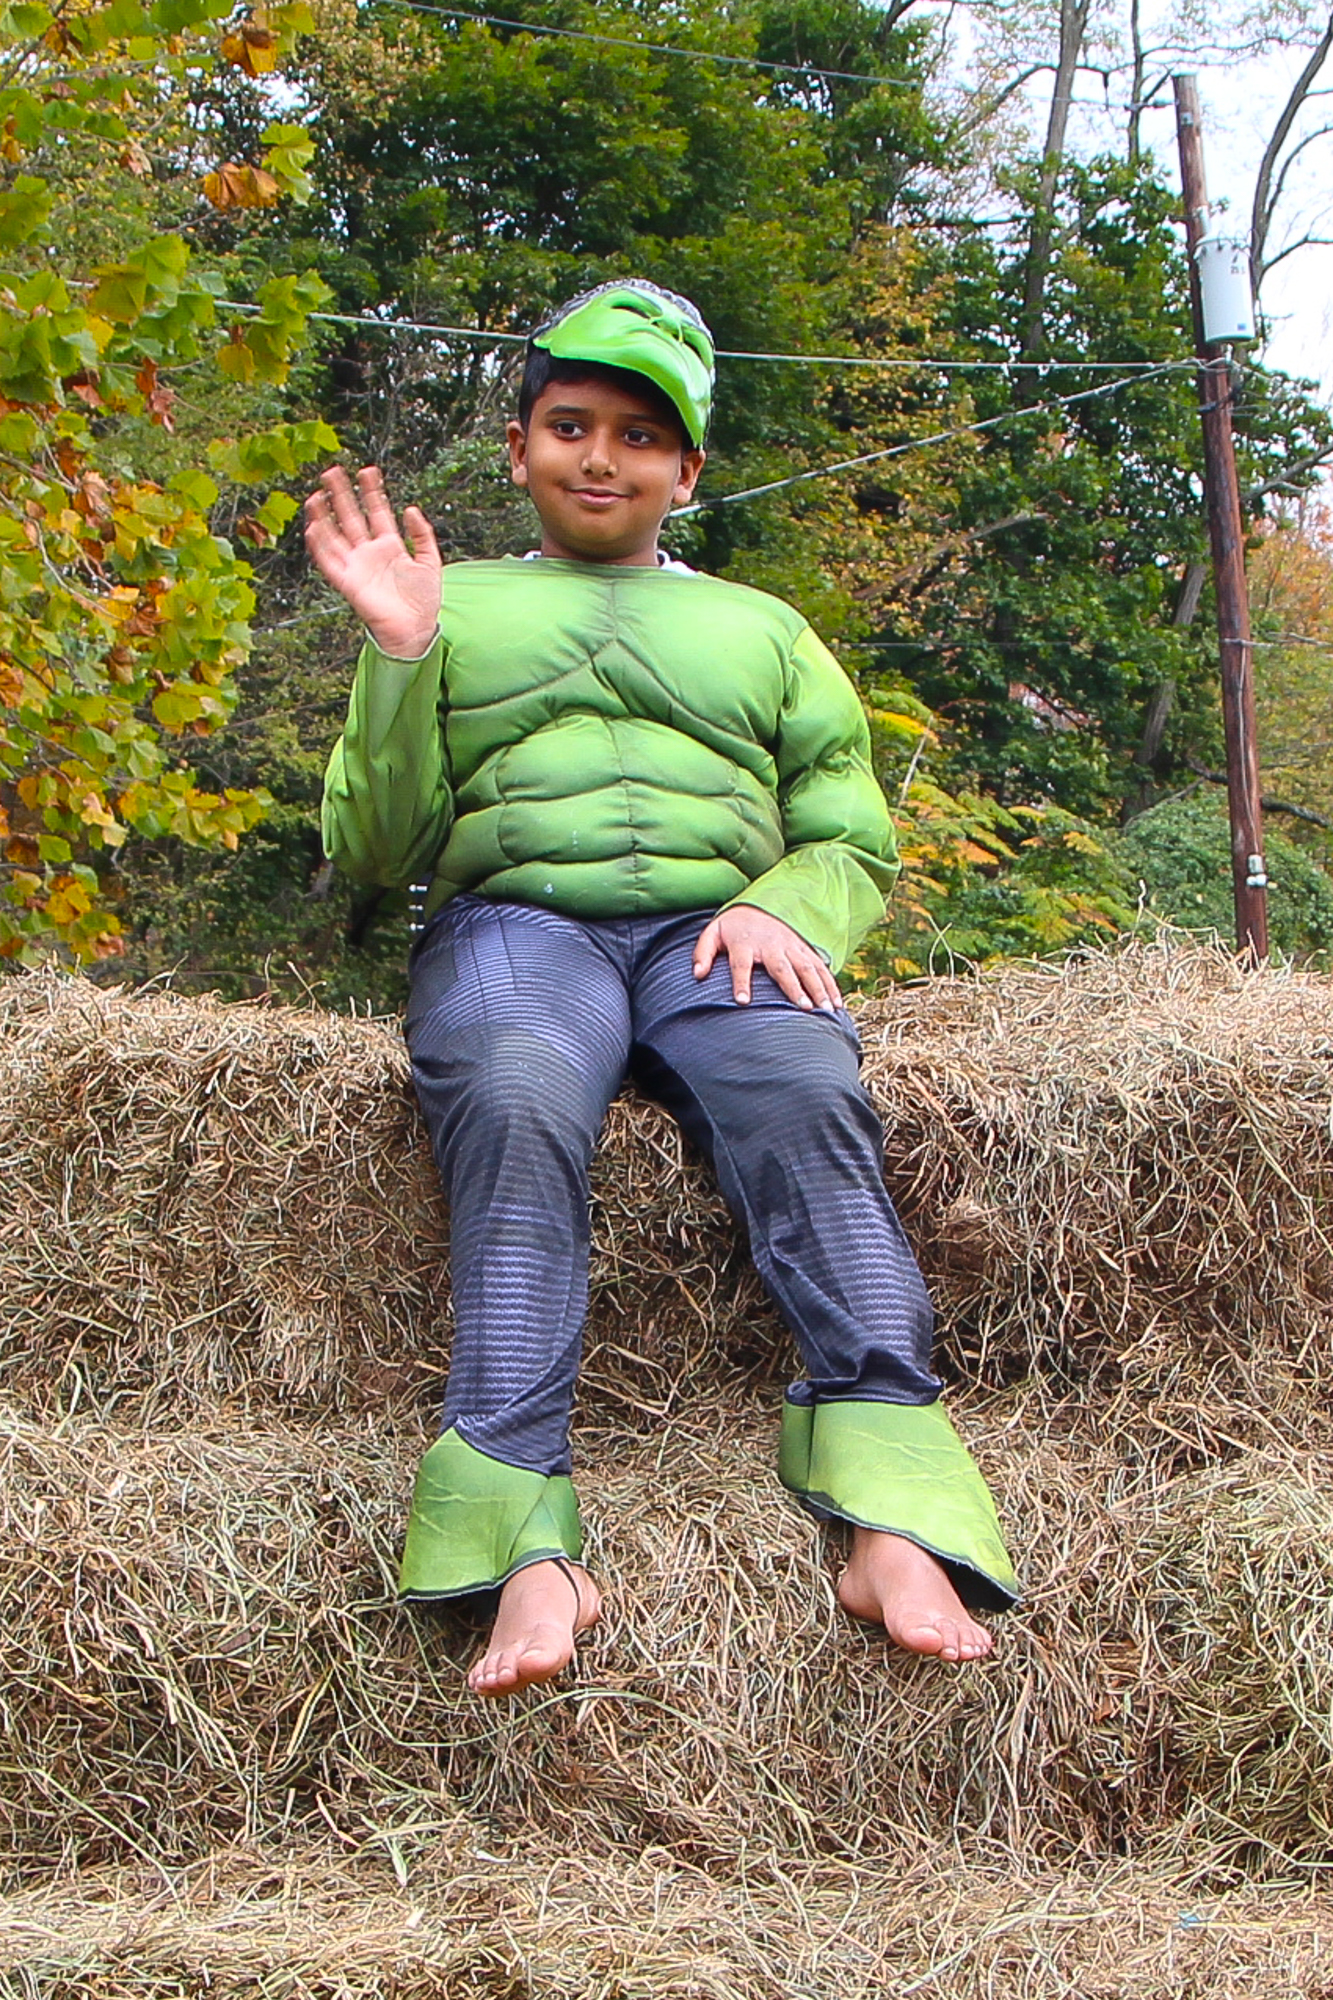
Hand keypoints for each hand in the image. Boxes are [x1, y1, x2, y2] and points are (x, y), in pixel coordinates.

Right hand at [303, 464, 441, 657]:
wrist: (416, 629)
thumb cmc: (423, 601)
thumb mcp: (430, 561)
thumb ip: (422, 535)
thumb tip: (410, 508)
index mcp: (390, 546)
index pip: (376, 511)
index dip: (372, 491)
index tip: (367, 470)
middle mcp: (369, 553)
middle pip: (351, 517)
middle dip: (342, 494)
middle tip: (332, 471)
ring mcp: (357, 566)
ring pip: (335, 535)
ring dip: (324, 516)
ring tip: (316, 494)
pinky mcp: (348, 582)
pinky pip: (329, 562)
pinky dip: (319, 546)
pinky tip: (313, 527)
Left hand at [693, 906, 842, 1010]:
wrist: (758, 906)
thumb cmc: (732, 928)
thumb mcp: (712, 934)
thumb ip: (703, 953)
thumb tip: (698, 974)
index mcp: (744, 943)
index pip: (741, 964)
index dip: (741, 982)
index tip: (743, 1001)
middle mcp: (771, 945)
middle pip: (783, 968)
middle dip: (794, 987)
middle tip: (804, 1008)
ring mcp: (791, 947)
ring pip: (806, 968)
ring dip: (818, 988)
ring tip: (825, 1009)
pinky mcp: (804, 950)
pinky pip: (820, 968)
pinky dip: (831, 984)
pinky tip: (837, 1004)